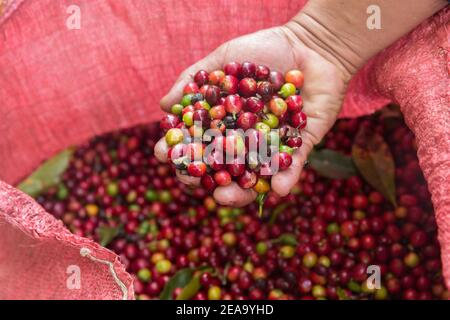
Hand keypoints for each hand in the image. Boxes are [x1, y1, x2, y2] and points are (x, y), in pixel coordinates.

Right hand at [155, 24, 348, 206]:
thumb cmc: (264, 49)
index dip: (181, 150)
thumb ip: (193, 79)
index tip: (165, 154)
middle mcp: (246, 139)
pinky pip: (293, 166)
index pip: (199, 143)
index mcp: (226, 123)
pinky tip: (276, 188)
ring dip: (241, 191)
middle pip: (224, 168)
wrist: (311, 43)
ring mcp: (272, 145)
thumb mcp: (223, 58)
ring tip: (227, 197)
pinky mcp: (300, 145)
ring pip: (255, 175)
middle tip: (195, 184)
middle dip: (207, 180)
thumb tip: (164, 106)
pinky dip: (285, 178)